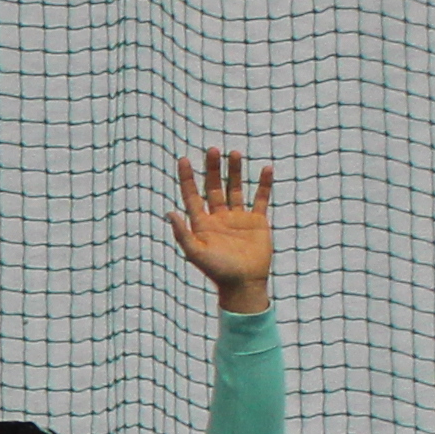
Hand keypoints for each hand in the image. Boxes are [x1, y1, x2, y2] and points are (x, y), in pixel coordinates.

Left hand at [169, 146, 274, 312]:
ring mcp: (238, 218)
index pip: (192, 195)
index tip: (183, 160)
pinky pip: (261, 199)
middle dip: (212, 169)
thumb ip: (183, 233)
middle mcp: (219, 217)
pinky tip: (265, 169)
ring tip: (234, 153)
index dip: (187, 178)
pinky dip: (263, 184)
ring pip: (235, 189)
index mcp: (202, 223)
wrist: (244, 284)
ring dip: (235, 172)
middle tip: (212, 150)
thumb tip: (169, 212)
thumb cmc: (218, 271)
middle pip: (214, 187)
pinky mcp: (257, 222)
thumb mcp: (196, 253)